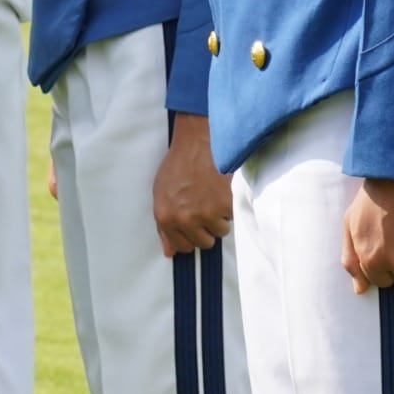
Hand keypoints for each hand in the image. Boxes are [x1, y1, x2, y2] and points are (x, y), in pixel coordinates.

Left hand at [151, 113, 233, 256]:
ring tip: (213, 196)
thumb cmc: (179, 164)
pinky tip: (220, 189)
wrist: (198, 142)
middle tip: (205, 208)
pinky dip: (229, 206)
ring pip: (220, 231)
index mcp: (166, 217)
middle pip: (204, 243)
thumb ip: (164, 225)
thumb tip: (169, 251)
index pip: (182, 247)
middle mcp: (185, 219)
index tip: (194, 227)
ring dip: (219, 217)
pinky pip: (232, 217)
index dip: (190, 237)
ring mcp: (207, 213)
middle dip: (206, 229)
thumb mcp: (161, 193)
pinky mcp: (226, 205)